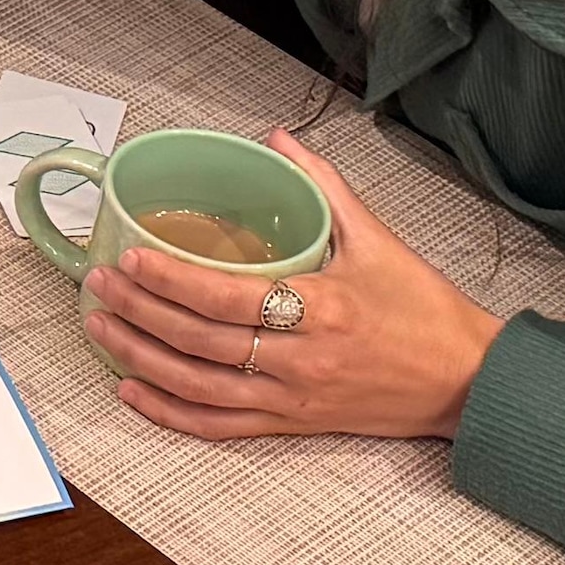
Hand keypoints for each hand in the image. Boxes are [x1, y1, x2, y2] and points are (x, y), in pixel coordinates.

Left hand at [77, 130, 503, 444]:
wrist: (467, 382)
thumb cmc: (425, 310)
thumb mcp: (379, 240)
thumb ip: (324, 187)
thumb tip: (278, 139)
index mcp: (323, 308)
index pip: (230, 296)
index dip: (173, 279)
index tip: (131, 255)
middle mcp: (303, 359)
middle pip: (201, 340)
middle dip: (140, 310)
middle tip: (98, 283)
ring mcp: (294, 398)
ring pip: (199, 385)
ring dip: (141, 358)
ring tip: (100, 327)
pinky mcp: (293, 426)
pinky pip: (219, 426)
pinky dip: (170, 412)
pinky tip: (132, 391)